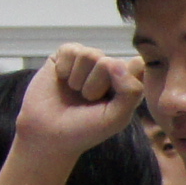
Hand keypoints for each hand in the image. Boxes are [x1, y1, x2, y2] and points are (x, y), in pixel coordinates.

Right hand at [17, 46, 146, 156]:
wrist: (47, 133)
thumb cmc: (85, 128)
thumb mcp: (116, 117)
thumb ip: (130, 91)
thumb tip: (115, 62)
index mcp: (127, 82)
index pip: (138, 65)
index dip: (126, 79)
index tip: (112, 99)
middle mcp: (109, 68)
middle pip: (111, 62)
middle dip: (96, 86)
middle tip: (87, 101)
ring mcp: (88, 60)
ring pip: (90, 55)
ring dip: (79, 80)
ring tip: (75, 92)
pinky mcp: (65, 54)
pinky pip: (70, 50)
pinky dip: (64, 69)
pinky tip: (62, 80)